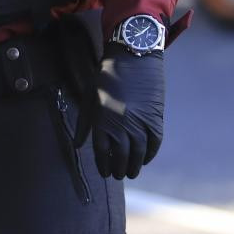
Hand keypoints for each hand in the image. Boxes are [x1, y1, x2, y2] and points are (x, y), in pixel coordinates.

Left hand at [77, 44, 164, 179]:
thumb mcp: (89, 97)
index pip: (102, 151)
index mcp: (102, 119)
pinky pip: (154, 142)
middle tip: (118, 176)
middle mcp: (121, 123)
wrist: (133, 58)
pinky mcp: (155, 117)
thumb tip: (78, 145)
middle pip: (121, 155)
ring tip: (131, 173)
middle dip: (119, 168)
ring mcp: (140, 121)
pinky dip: (150, 153)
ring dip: (135, 166)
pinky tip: (144, 160)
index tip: (104, 172)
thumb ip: (84, 123)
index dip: (103, 164)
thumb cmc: (106, 77)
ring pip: (138, 152)